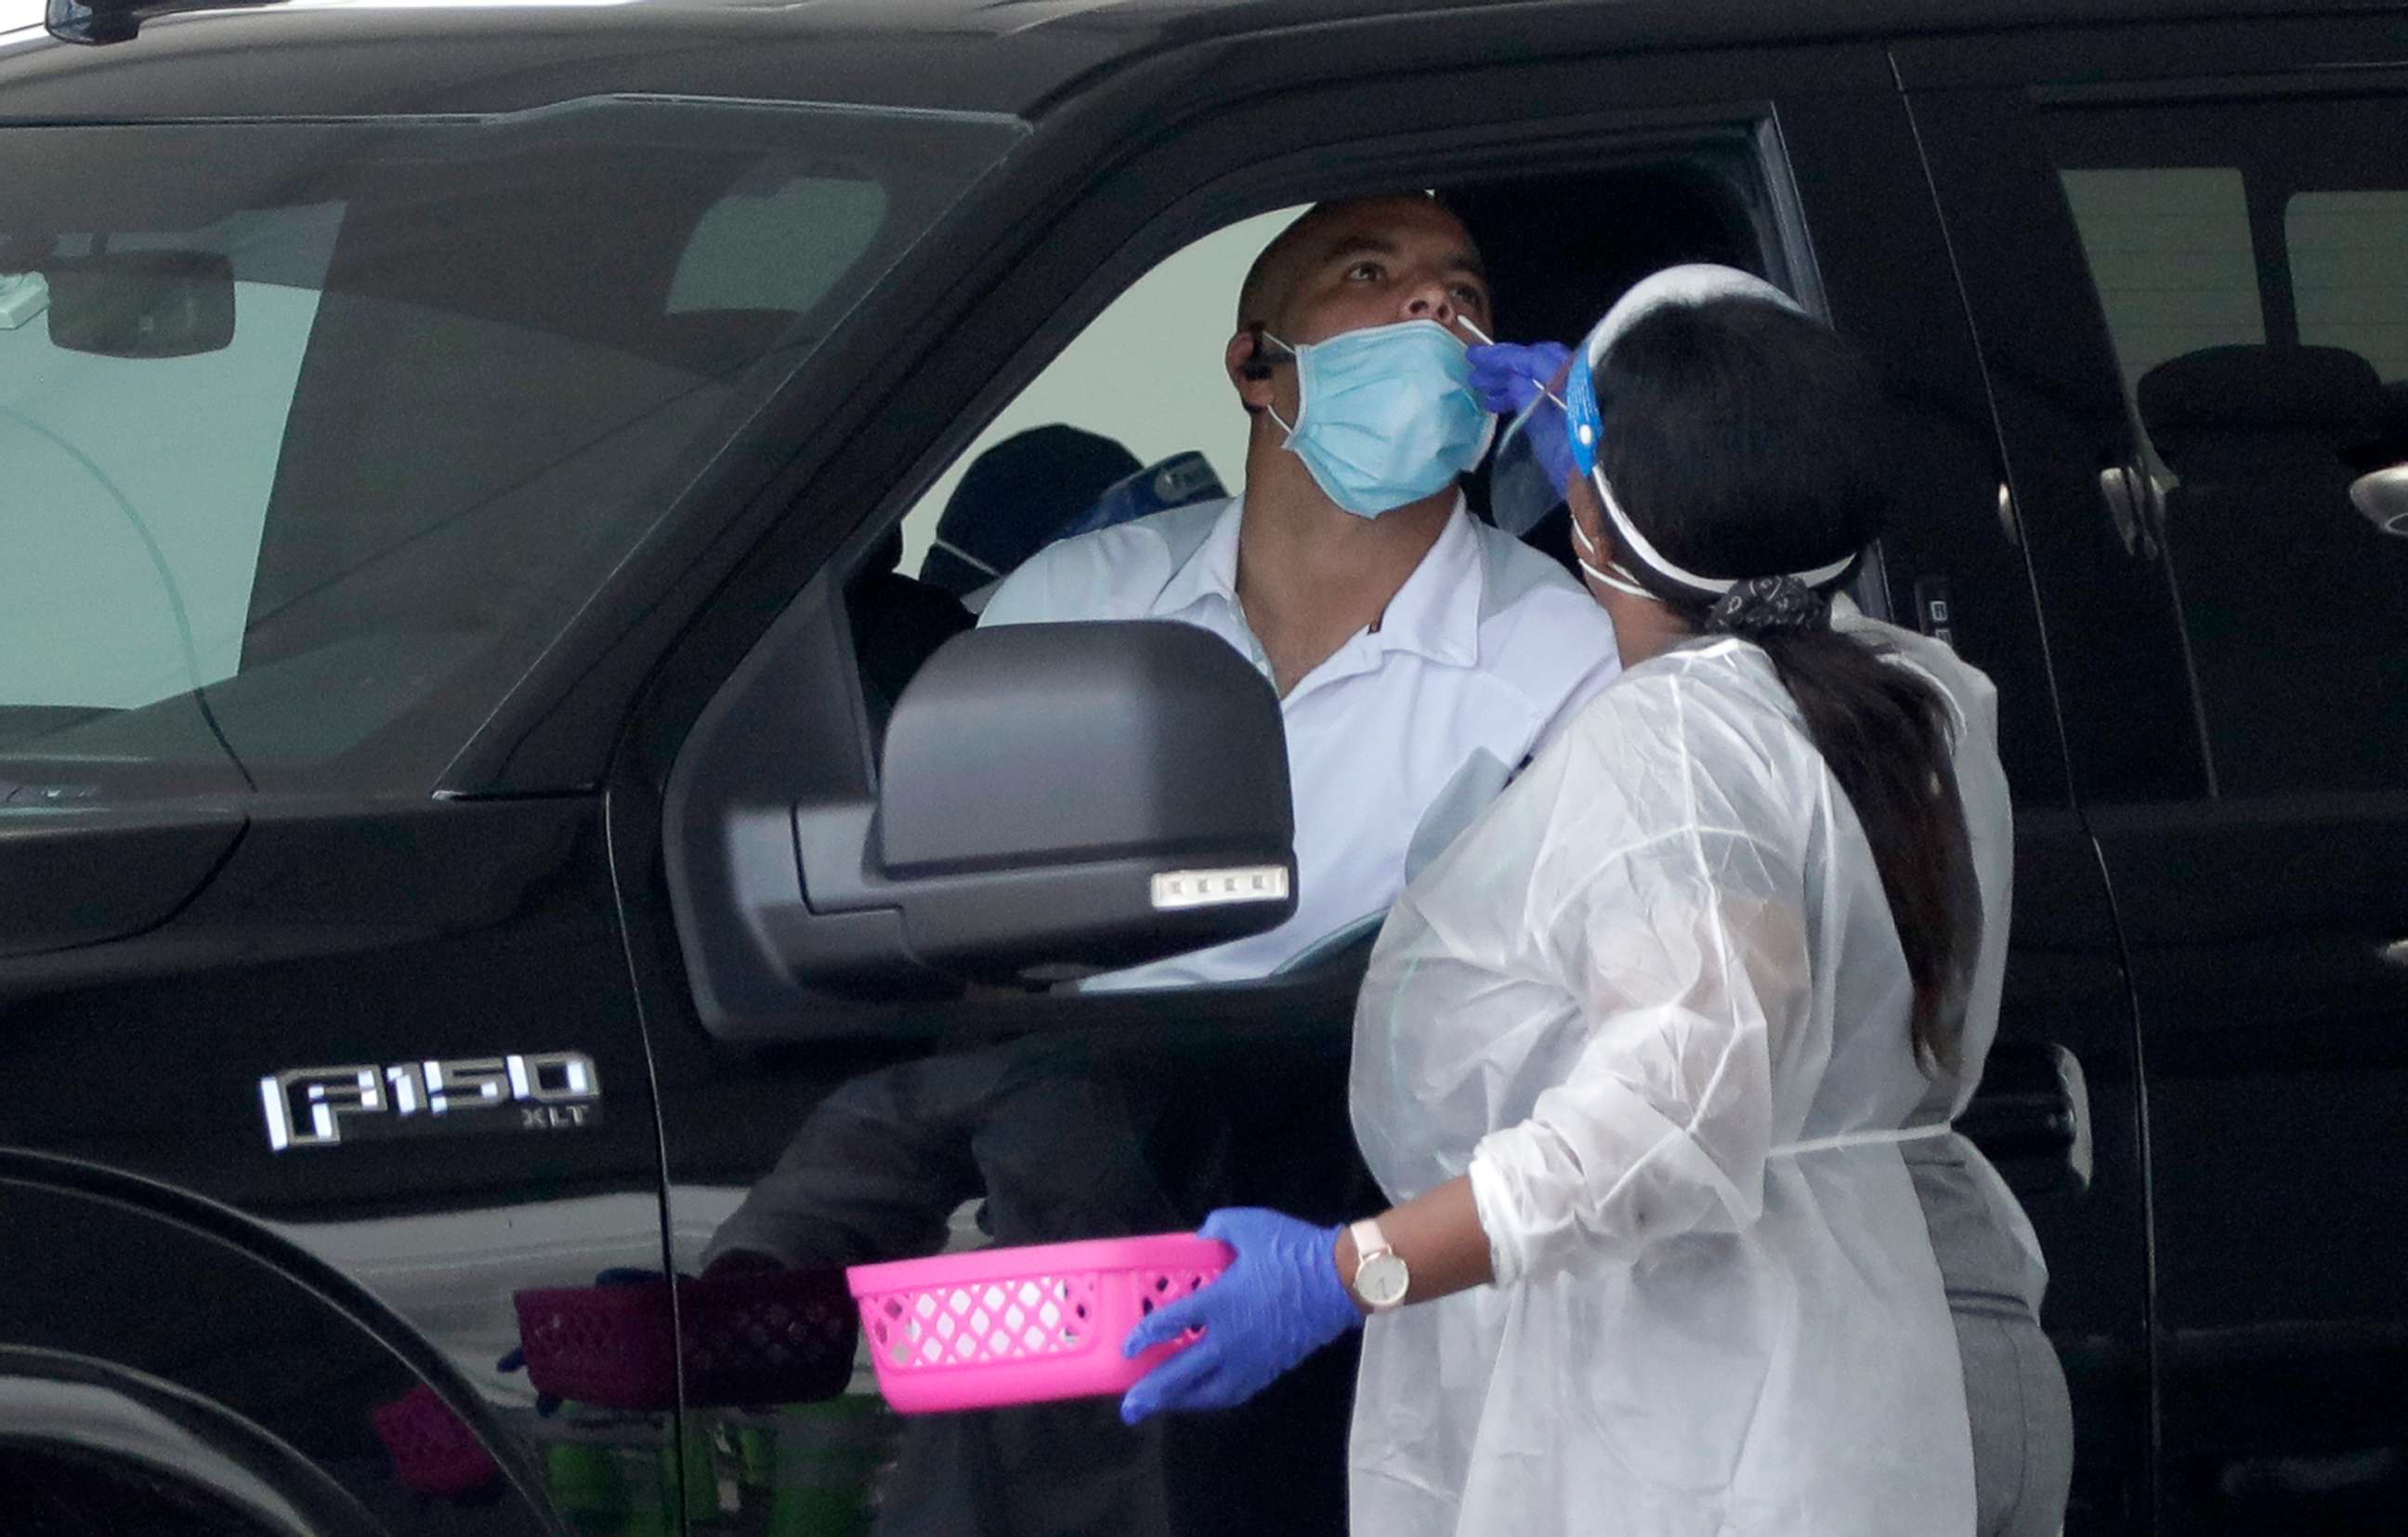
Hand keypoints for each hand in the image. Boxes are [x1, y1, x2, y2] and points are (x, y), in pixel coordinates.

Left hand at [1118, 1208, 1362, 1423]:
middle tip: (1129, 1409)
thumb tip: (1201, 1235)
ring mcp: (1250, 1359)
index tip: (1127, 1349)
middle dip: (1151, 1392)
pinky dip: (1212, 1399)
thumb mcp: (1249, 1225)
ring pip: (1207, 1392)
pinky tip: (1205, 1397)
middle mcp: (1228, 1340)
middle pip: (1180, 1374)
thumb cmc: (1292, 1250)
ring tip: (1162, 1406)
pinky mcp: (1270, 1368)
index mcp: (1218, 1303)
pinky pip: (1233, 1392)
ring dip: (1180, 1401)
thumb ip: (1217, 1228)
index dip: (1142, 1338)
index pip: (1168, 1326)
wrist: (1340, 1281)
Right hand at [1467, 342, 1575, 497]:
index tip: (1475, 356)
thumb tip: (1514, 377)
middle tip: (1478, 377)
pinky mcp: (1582, 409)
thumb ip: (1529, 402)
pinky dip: (1529, 393)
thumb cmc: (1575, 467)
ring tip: (1487, 396)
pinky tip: (1506, 405)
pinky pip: (1552, 389)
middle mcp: (1583, 381)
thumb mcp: (1546, 437)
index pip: (1535, 359)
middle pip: (1542, 360)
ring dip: (1515, 381)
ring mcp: (1584, 394)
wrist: (1608, 491)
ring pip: (1546, 374)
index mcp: (1575, 384)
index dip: (1503, 356)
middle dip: (1508, 367)